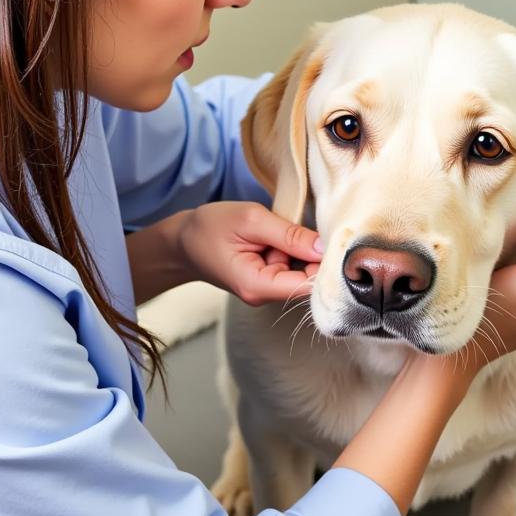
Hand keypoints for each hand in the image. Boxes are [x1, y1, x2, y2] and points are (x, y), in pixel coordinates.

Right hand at [176, 202, 322, 305]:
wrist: (181, 241)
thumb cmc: (208, 228)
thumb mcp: (250, 221)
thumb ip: (289, 234)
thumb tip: (325, 246)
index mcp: (258, 286)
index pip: (308, 285)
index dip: (325, 264)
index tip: (333, 239)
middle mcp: (265, 294)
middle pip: (307, 279)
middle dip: (312, 253)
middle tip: (304, 225)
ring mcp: (266, 288)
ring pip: (300, 270)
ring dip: (300, 248)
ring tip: (282, 227)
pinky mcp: (266, 278)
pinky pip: (290, 265)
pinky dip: (290, 248)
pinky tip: (278, 235)